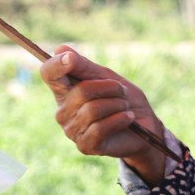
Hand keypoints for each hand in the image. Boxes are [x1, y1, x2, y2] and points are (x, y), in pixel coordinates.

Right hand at [39, 45, 166, 182]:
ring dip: (118, 105)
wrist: (145, 127)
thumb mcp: (108, 78)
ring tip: (125, 108)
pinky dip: (120, 119)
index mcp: (65, 91)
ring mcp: (71, 130)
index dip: (56, 65)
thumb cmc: (124, 100)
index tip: (70, 59)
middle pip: (82, 90)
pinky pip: (101, 127)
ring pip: (94, 109)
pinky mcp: (85, 145)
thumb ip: (85, 66)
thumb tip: (60, 49)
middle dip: (112, 89)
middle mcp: (63, 111)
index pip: (49, 74)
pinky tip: (128, 118)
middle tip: (123, 93)